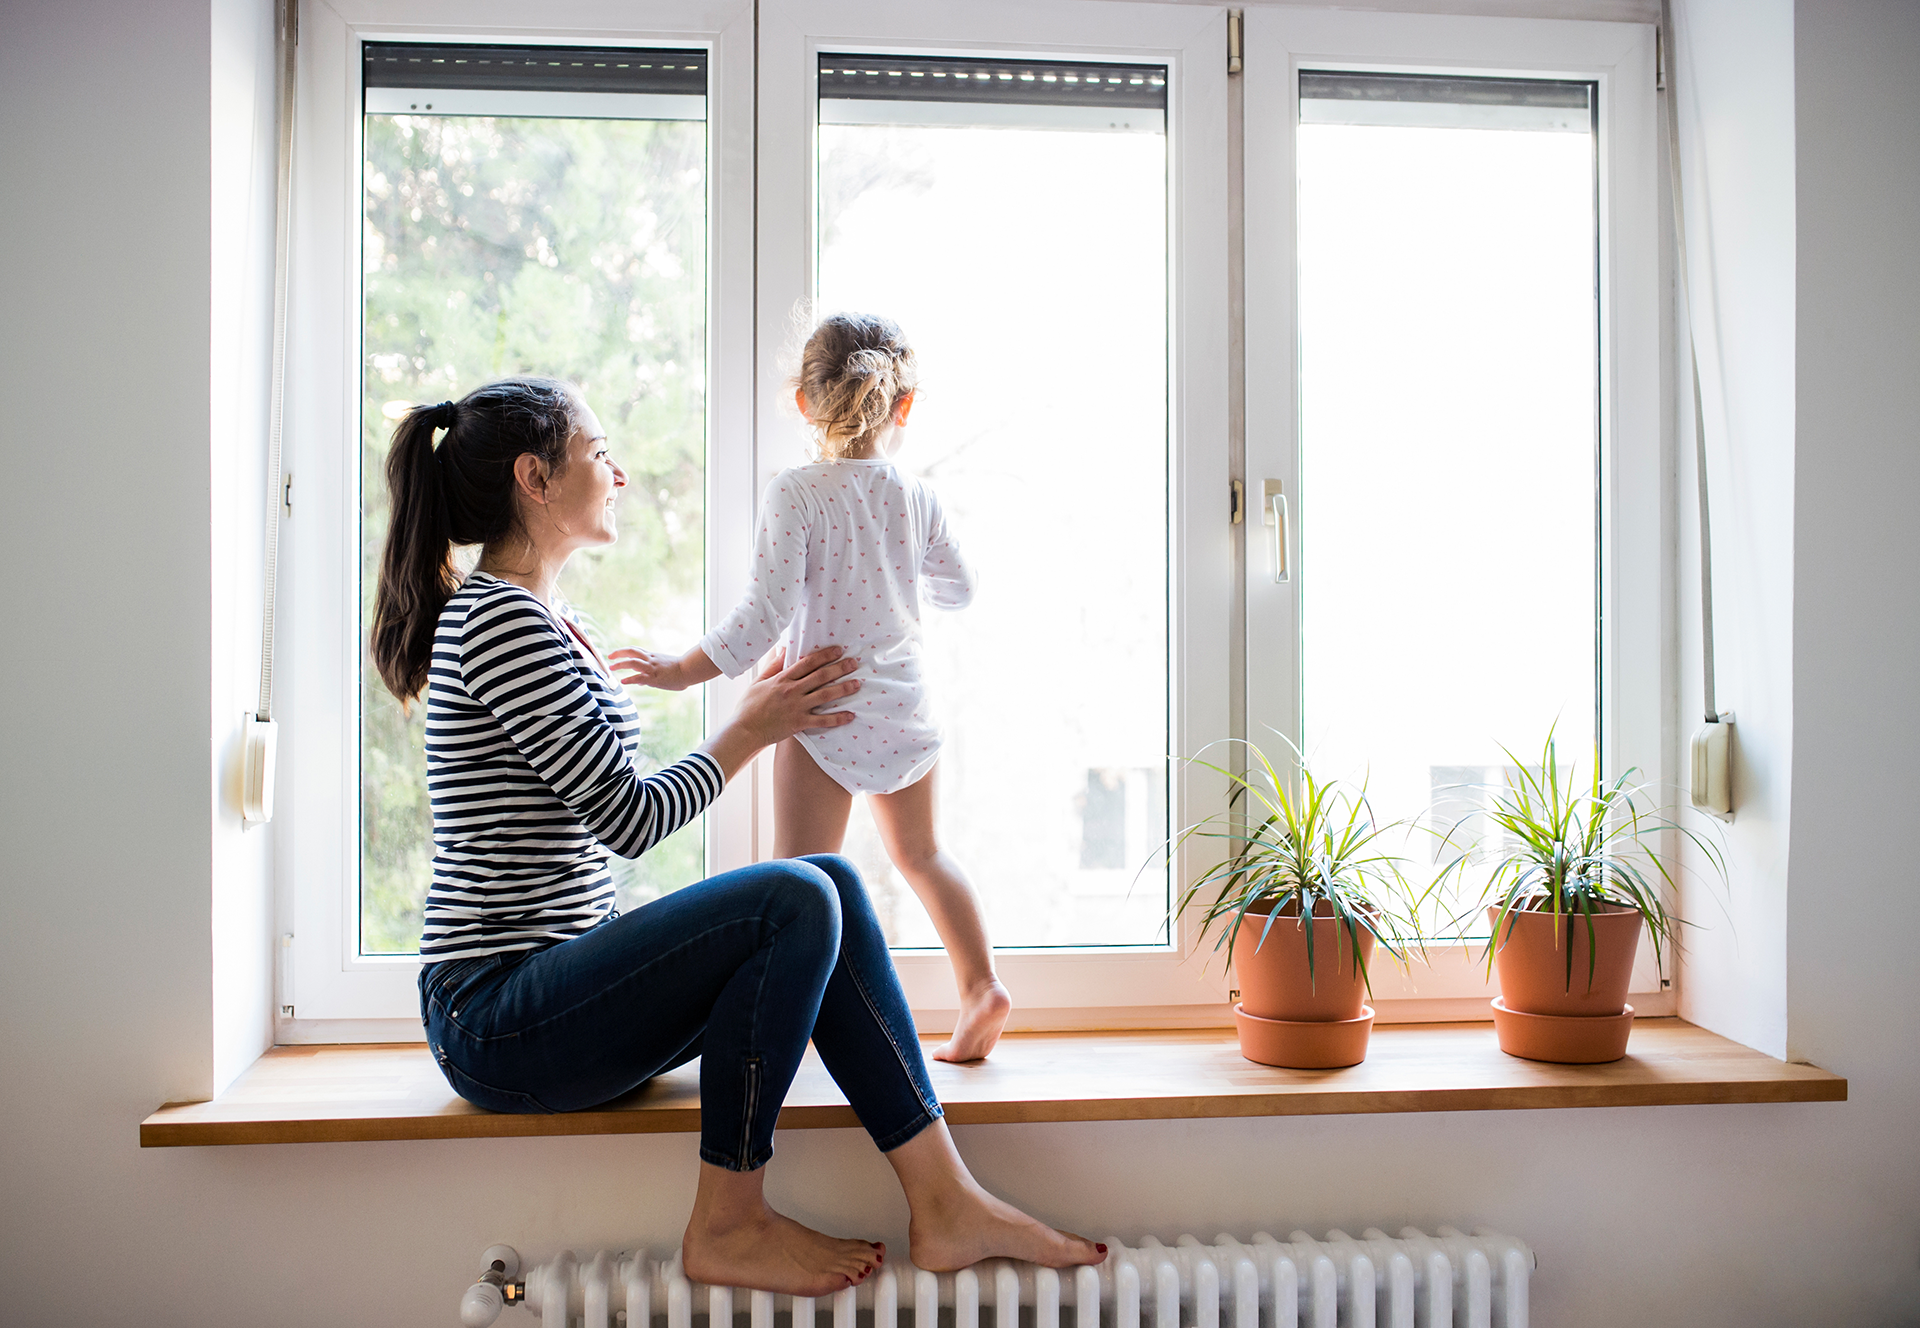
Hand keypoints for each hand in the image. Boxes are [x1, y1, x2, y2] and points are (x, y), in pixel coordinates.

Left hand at [611, 646, 718, 691]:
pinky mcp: (654, 677)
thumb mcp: (663, 670)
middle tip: (609, 657)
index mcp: (653, 656)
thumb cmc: (679, 670)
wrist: (688, 670)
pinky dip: (629, 679)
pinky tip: (623, 681)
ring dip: (620, 664)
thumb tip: (640, 682)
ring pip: (632, 662)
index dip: (624, 651)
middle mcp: (650, 659)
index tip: (616, 654)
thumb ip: (649, 675)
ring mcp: (652, 668)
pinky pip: (639, 677)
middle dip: (618, 653)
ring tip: (611, 668)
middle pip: (631, 651)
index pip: (635, 650)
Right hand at [735, 646, 861, 744]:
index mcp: (782, 679)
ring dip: (843, 689)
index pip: (807, 663)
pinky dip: (837, 718)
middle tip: (854, 663)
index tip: (838, 650)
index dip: (824, 655)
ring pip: (825, 695)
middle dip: (839, 668)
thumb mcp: (759, 681)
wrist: (744, 730)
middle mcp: (792, 691)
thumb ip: (773, 665)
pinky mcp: (799, 723)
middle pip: (820, 676)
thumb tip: (784, 648)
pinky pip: (822, 721)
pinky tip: (850, 715)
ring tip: (857, 684)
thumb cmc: (749, 705)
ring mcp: (797, 707)